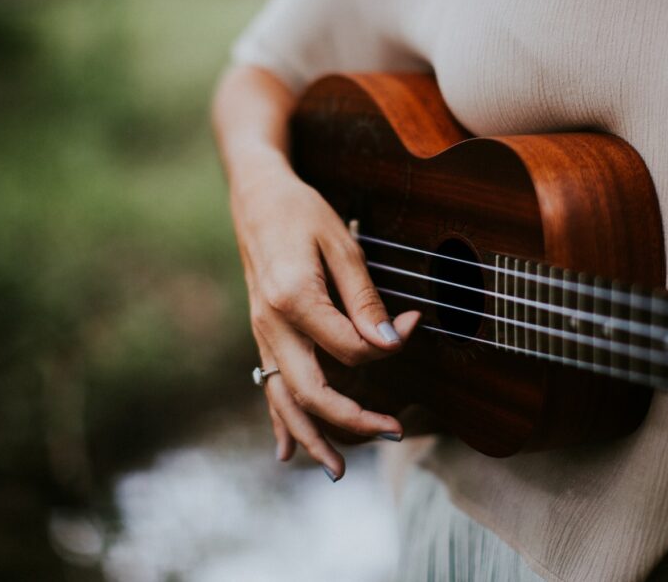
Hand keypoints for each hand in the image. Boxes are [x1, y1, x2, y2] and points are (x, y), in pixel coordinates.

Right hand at [234, 164, 420, 481]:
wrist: (256, 197)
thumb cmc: (302, 213)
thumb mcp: (342, 244)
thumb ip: (364, 298)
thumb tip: (389, 342)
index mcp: (294, 298)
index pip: (347, 347)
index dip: (386, 344)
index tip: (412, 325)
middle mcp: (272, 324)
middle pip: (311, 390)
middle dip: (353, 420)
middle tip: (394, 433)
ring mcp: (263, 334)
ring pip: (283, 399)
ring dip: (312, 437)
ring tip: (339, 470)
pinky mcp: (263, 335)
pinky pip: (268, 387)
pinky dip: (279, 422)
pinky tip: (287, 451)